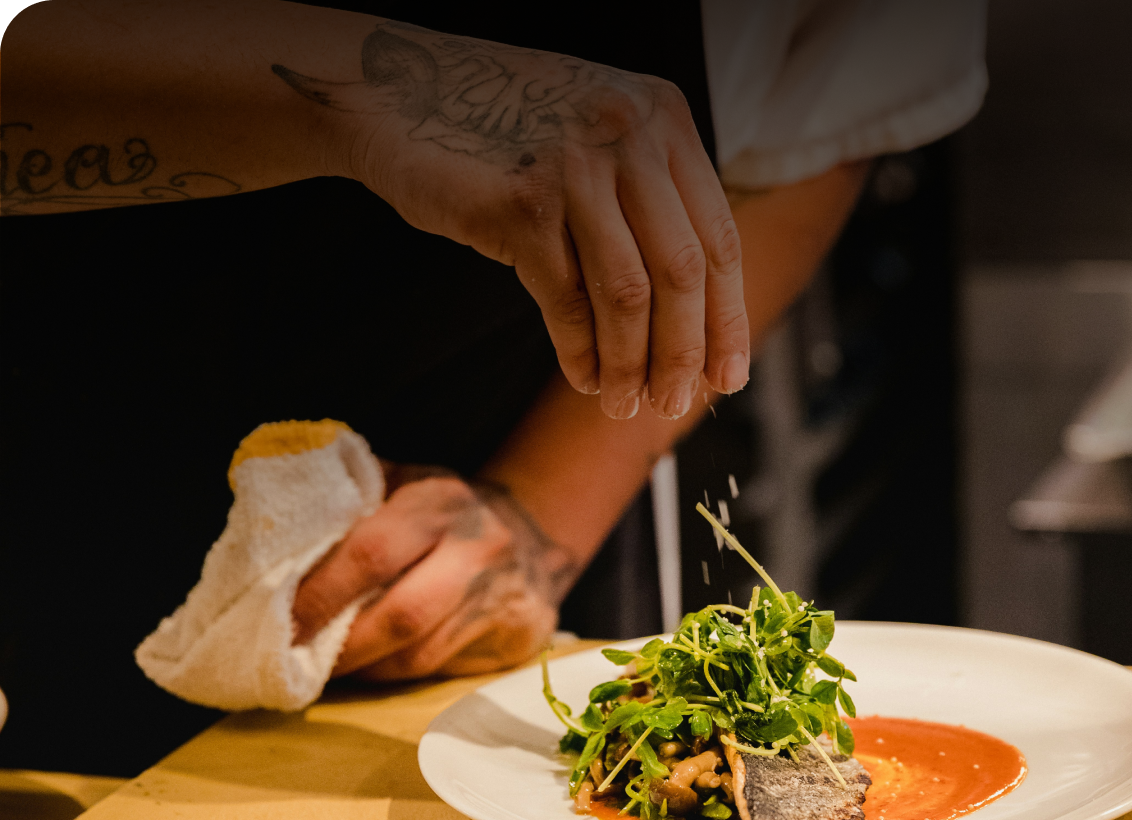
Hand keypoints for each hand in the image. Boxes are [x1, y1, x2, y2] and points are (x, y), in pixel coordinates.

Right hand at [272, 21, 748, 419]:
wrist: (394, 91)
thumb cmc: (501, 133)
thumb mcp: (594, 141)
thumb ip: (646, 203)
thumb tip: (692, 319)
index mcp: (664, 118)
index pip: (718, 239)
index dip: (727, 321)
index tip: (727, 378)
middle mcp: (630, 133)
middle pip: (683, 273)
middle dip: (684, 354)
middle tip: (674, 405)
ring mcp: (576, 166)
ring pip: (630, 295)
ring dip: (630, 365)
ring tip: (623, 405)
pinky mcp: (523, 203)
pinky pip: (568, 301)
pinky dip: (580, 351)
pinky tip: (581, 378)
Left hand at [291, 469, 577, 679]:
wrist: (536, 538)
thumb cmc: (447, 513)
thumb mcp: (404, 483)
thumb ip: (350, 502)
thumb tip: (274, 535)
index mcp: (442, 502)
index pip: (373, 552)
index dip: (322, 593)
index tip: (281, 620)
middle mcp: (479, 549)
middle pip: (401, 616)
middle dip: (340, 647)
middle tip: (293, 660)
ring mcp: (503, 599)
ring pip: (419, 656)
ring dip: (363, 669)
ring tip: (323, 669)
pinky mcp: (517, 640)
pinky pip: (441, 671)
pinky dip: (395, 675)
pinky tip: (370, 668)